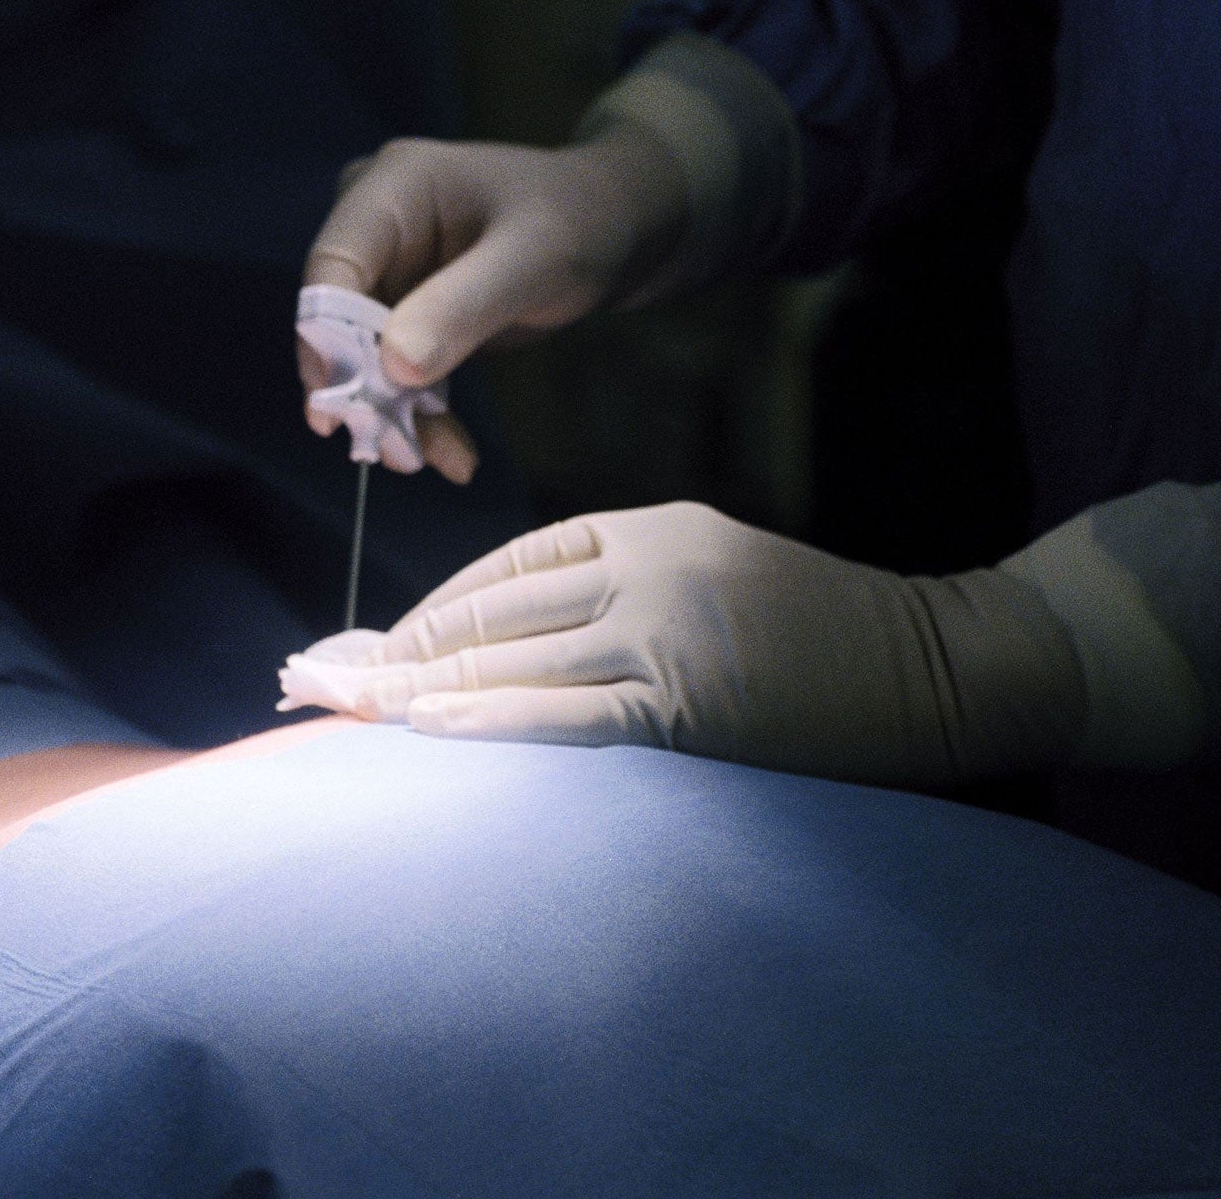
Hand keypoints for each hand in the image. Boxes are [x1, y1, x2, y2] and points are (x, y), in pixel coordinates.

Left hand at [278, 502, 1088, 786]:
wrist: (937, 663)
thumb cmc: (816, 625)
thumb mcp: (708, 566)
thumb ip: (614, 584)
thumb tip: (503, 637)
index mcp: (643, 527)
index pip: (502, 566)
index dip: (427, 611)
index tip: (368, 647)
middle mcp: (643, 566)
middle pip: (488, 610)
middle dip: (394, 652)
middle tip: (316, 679)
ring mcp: (665, 629)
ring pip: (513, 659)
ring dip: (416, 690)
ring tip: (342, 709)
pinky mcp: (691, 699)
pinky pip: (569, 713)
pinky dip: (492, 719)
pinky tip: (428, 726)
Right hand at [299, 125, 688, 481]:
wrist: (616, 226)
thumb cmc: (578, 221)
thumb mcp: (531, 260)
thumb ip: (461, 306)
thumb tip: (393, 365)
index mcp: (391, 187)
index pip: (332, 265)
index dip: (324, 337)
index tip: (339, 406)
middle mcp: (375, 226)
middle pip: (336, 318)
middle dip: (365, 389)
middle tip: (399, 454)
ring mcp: (389, 270)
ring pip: (363, 356)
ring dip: (395, 414)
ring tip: (441, 461)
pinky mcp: (406, 310)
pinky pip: (396, 370)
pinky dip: (421, 413)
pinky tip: (454, 454)